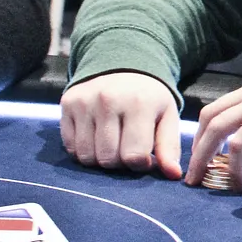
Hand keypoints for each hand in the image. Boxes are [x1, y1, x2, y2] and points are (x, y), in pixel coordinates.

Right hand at [60, 72, 182, 177]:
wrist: (123, 66)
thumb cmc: (148, 98)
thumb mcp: (167, 117)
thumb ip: (170, 147)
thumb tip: (173, 175)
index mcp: (139, 103)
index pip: (134, 156)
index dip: (140, 164)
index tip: (144, 156)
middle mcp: (108, 100)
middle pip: (108, 159)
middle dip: (120, 162)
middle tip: (127, 148)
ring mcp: (85, 102)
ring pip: (87, 156)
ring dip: (100, 159)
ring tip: (112, 143)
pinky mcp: (68, 104)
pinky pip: (71, 147)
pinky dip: (83, 150)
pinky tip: (96, 137)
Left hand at [184, 68, 241, 187]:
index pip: (217, 109)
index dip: (203, 134)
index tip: (201, 156)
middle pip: (210, 118)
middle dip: (198, 148)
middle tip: (194, 174)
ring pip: (218, 129)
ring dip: (206, 156)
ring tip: (205, 180)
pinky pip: (240, 142)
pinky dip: (234, 164)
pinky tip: (239, 180)